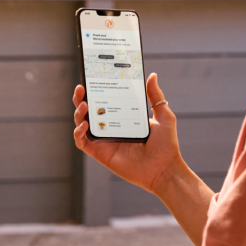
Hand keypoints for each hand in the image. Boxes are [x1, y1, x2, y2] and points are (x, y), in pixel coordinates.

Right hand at [73, 73, 183, 195]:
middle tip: (81, 88)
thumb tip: (152, 75)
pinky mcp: (100, 153)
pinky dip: (78, 133)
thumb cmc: (166, 146)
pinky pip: (82, 142)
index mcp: (123, 117)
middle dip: (81, 98)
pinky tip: (84, 125)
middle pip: (89, 110)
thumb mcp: (163, 116)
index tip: (92, 78)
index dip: (95, 90)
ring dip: (78, 113)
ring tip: (84, 104)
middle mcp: (111, 128)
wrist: (165, 170)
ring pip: (81, 124)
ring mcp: (104, 140)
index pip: (105, 101)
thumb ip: (156, 96)